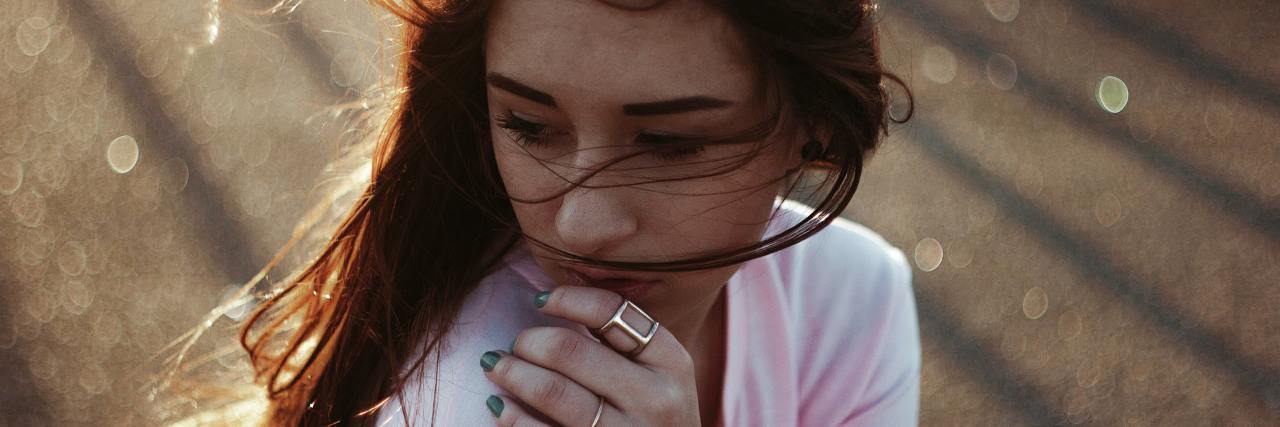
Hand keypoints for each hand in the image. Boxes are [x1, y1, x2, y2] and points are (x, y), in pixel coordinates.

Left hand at [480, 286, 700, 425]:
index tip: (539, 301)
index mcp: (671, 362)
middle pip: (570, 350)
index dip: (566, 299)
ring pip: (551, 391)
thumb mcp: (659, 376)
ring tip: (496, 365)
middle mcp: (654, 398)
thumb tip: (552, 298)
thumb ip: (623, 341)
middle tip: (516, 343)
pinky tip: (499, 404)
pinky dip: (512, 415)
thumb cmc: (654, 416)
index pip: (610, 311)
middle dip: (529, 340)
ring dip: (512, 372)